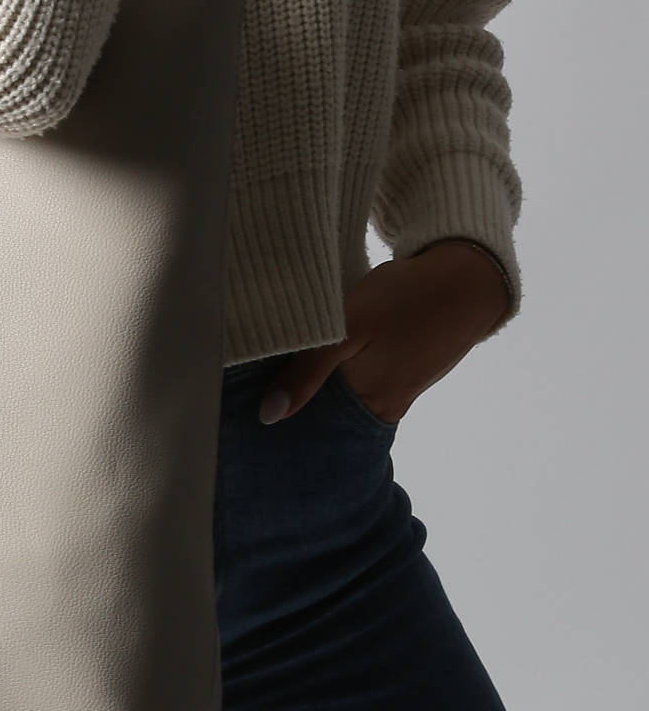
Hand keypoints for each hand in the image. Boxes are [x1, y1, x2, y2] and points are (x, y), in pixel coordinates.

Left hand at [258, 239, 510, 426]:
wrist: (468, 280)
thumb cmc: (407, 299)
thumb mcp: (351, 326)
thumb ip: (309, 369)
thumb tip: (269, 416)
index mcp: (369, 405)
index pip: (313, 429)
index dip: (280, 423)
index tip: (243, 413)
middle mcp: (381, 409)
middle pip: (325, 419)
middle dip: (293, 407)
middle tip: (246, 392)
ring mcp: (394, 392)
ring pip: (340, 400)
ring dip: (313, 390)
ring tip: (266, 376)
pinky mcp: (399, 374)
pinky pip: (358, 384)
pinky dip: (335, 376)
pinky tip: (312, 360)